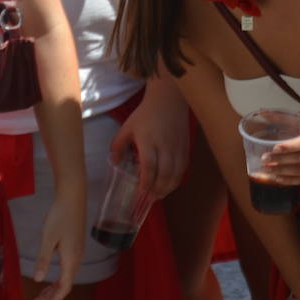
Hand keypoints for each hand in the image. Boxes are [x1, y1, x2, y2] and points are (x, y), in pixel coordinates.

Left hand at [31, 195, 84, 299]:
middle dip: (52, 296)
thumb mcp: (48, 238)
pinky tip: (51, 275)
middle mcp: (77, 258)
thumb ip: (44, 260)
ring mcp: (78, 251)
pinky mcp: (76, 245)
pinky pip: (69, 268)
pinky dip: (59, 277)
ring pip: (68, 276)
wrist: (73, 197)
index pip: (64, 287)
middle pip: (66, 284)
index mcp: (71, 259)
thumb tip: (39, 280)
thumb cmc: (59, 216)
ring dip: (55, 287)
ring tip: (41, 293)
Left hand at [110, 80, 189, 197]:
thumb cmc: (145, 115)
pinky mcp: (186, 148)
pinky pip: (183, 168)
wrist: (169, 100)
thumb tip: (114, 163)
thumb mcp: (127, 127)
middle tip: (149, 199)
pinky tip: (169, 185)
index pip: (149, 165)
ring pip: (176, 173)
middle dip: (157, 189)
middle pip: (164, 173)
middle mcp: (165, 145)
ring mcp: (177, 147)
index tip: (141, 191)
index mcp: (148, 140)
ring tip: (159, 195)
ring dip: (168, 188)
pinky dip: (177, 180)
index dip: (146, 181)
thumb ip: (118, 145)